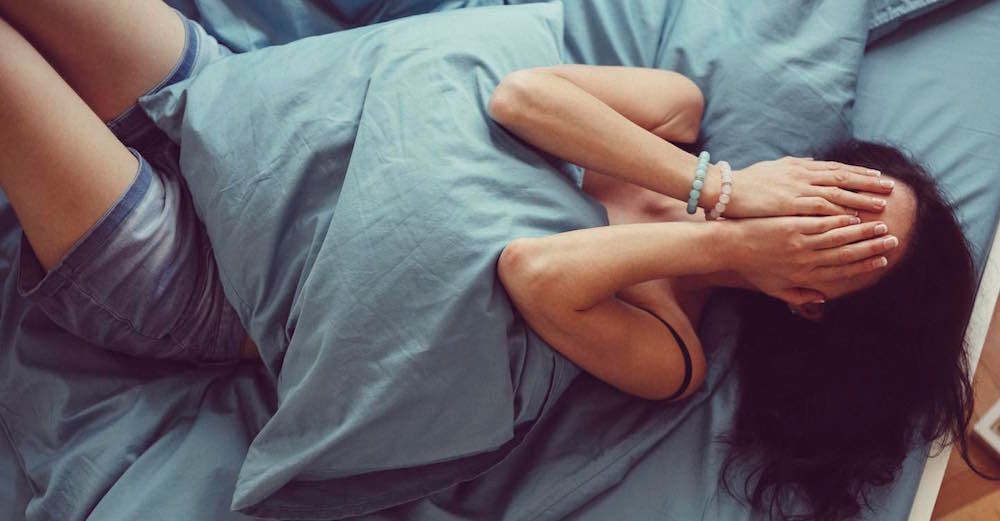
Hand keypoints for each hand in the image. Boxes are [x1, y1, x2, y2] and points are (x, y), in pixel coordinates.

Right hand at [706, 157, 894, 218]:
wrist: (725, 188)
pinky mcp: (790, 204)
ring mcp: (797, 189)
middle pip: (843, 178)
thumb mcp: (773, 167)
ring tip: (881, 206)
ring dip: (860, 199)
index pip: (836, 168)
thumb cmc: (747, 181)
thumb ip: (793, 165)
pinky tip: (853, 218)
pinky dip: (838, 212)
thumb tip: (809, 161)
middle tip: (890, 188)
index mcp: (800, 166)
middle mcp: (803, 174)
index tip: (878, 176)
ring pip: (837, 193)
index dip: (859, 173)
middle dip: (868, 183)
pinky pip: (820, 208)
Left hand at [724, 214, 899, 304]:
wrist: (729, 248)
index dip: (864, 266)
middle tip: (892, 241)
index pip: (841, 271)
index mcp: (804, 276)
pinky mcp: (792, 225)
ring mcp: (800, 242)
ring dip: (862, 233)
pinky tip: (854, 216)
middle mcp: (806, 260)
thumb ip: (799, 295)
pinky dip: (839, 220)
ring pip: (838, 238)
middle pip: (846, 254)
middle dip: (871, 249)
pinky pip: (821, 223)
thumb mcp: (774, 289)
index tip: (882, 261)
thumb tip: (821, 299)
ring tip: (881, 226)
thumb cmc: (751, 268)